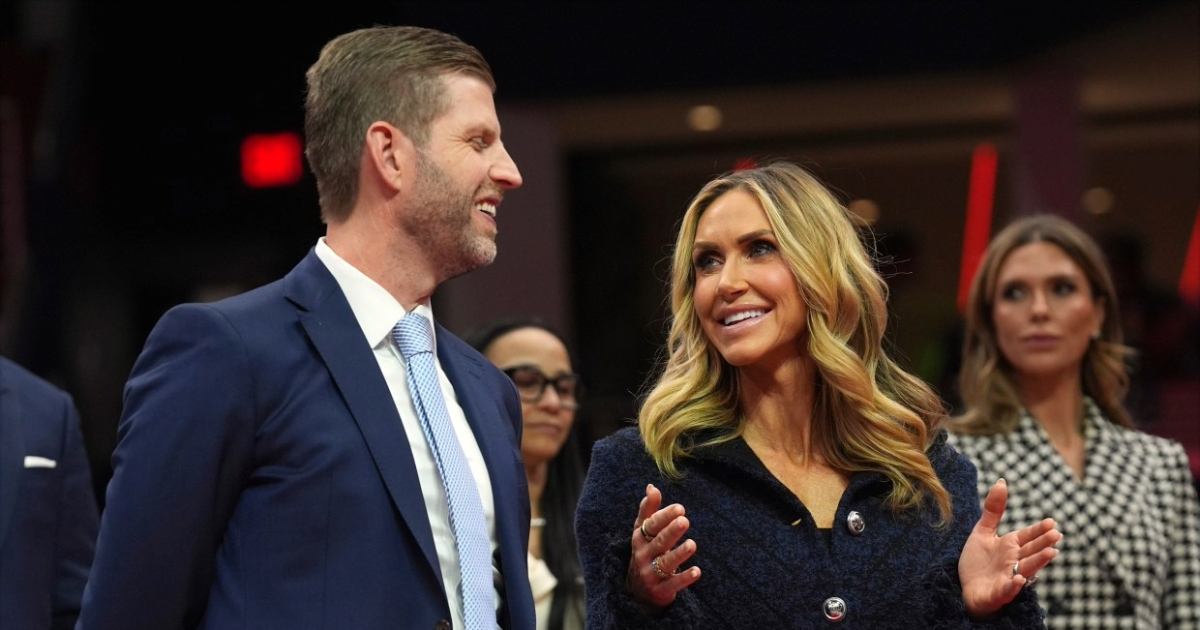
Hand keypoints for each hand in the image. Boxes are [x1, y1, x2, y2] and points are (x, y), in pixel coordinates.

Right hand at [627, 483, 701, 611]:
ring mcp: (650, 574)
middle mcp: (643, 555)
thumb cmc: (645, 552)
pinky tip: (696, 571)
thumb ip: (649, 510)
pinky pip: (673, 584)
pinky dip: (684, 578)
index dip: (664, 516)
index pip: (651, 525)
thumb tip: (652, 487)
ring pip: (666, 562)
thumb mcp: (643, 532)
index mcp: (640, 539)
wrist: (638, 591)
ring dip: (679, 554)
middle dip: (671, 531)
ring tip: (692, 544)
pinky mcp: (660, 590)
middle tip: (685, 520)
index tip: (679, 508)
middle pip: (659, 542)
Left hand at [959, 478, 1061, 618]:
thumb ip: (993, 510)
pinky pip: (1007, 590)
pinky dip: (1013, 585)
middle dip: (1043, 544)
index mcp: (1010, 546)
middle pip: (1031, 552)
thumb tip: (1002, 481)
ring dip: (1038, 562)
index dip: (1039, 530)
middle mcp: (1012, 562)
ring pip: (1025, 569)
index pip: (1028, 537)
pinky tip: (1019, 579)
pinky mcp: (996, 594)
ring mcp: (1007, 578)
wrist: (964, 589)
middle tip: (1057, 536)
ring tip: (1051, 553)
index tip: (1052, 523)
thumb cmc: (977, 562)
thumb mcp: (983, 531)